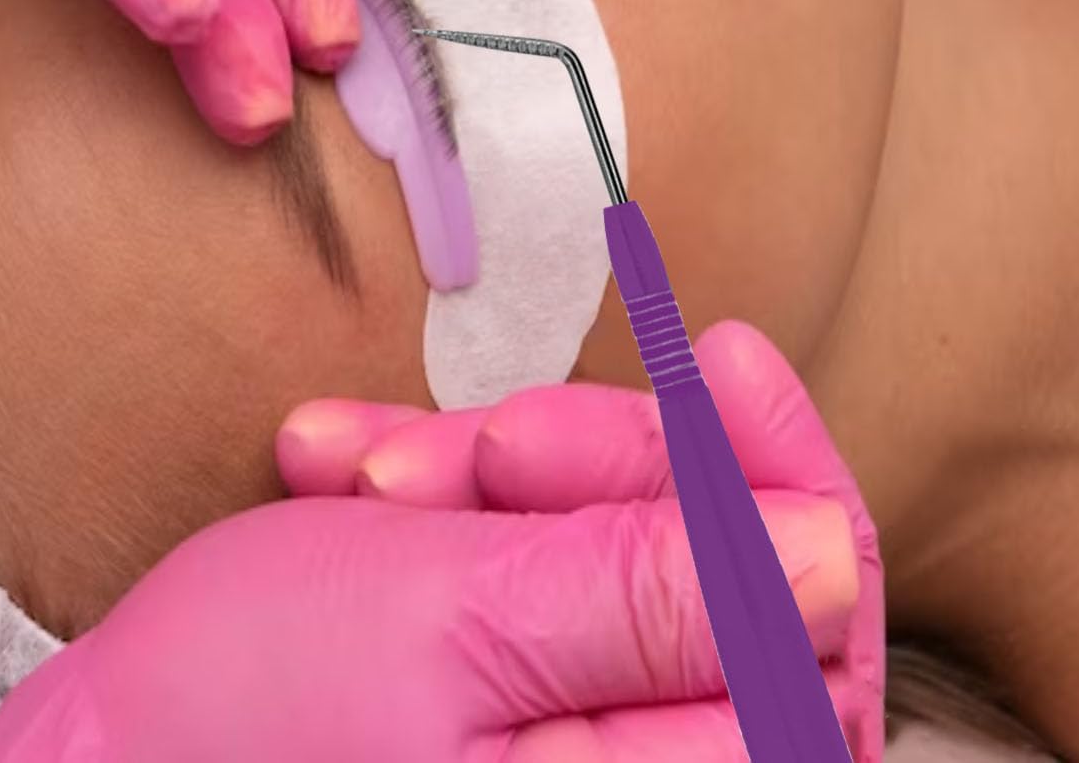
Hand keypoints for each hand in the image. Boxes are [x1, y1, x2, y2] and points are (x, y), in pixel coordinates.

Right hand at [278, 319, 886, 759]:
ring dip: (479, 469)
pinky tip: (345, 470)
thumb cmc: (245, 723)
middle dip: (580, 466)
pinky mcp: (494, 679)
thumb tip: (833, 550)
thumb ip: (652, 597)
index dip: (776, 476)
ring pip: (596, 533)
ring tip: (356, 466)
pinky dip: (440, 491)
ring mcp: (559, 734)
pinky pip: (514, 545)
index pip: (816, 627)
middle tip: (471, 440)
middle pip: (699, 562)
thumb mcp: (456, 627)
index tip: (721, 354)